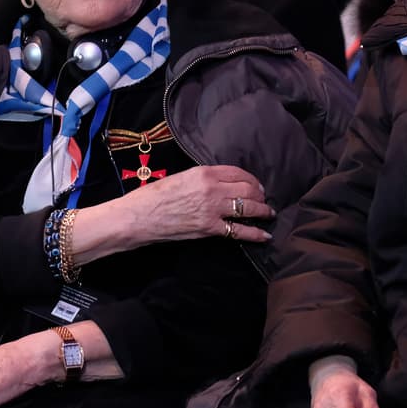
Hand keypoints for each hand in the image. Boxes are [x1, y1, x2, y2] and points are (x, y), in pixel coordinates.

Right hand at [121, 164, 274, 244]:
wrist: (138, 217)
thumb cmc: (153, 196)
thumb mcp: (180, 178)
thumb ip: (202, 179)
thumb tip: (218, 185)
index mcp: (203, 172)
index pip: (238, 172)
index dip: (251, 179)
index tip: (256, 184)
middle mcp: (212, 188)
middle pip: (248, 188)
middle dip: (260, 194)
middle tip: (264, 199)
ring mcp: (213, 209)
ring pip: (248, 207)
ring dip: (262, 211)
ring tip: (268, 213)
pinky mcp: (210, 228)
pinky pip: (240, 231)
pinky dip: (255, 233)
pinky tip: (264, 235)